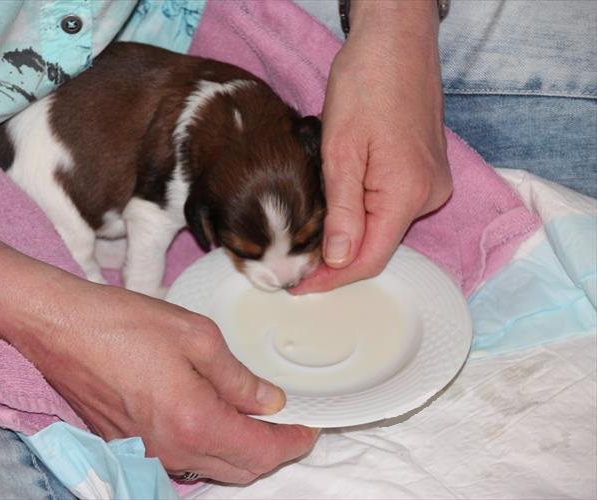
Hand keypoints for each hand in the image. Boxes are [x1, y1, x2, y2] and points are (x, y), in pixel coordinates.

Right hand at [0, 105, 315, 484]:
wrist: (58, 326)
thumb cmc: (122, 322)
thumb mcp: (196, 335)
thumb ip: (237, 377)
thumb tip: (267, 400)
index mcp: (194, 422)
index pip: (261, 452)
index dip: (293, 443)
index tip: (310, 428)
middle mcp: (170, 451)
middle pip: (239, 471)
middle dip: (270, 452)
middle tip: (287, 424)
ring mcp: (144, 453)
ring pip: (209, 469)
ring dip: (238, 451)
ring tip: (252, 417)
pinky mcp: (124, 446)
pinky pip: (179, 459)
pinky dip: (206, 446)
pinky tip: (209, 415)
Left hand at [293, 0, 451, 293]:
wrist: (395, 41)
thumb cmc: (366, 84)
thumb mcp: (341, 150)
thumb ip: (344, 211)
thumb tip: (339, 260)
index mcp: (408, 194)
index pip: (369, 259)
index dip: (332, 279)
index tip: (298, 288)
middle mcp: (429, 195)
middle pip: (379, 247)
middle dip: (337, 261)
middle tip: (295, 267)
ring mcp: (431, 183)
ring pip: (384, 227)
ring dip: (348, 238)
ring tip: (309, 241)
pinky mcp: (425, 170)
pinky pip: (391, 206)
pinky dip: (363, 215)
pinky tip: (336, 211)